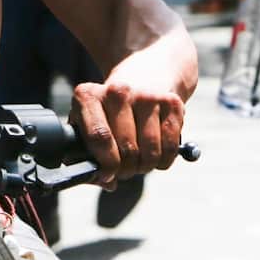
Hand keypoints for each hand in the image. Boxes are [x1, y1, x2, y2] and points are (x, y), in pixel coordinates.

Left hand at [70, 78, 185, 188]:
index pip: (99, 137)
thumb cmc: (108, 111)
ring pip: (149, 151)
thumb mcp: (88, 123)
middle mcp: (117, 91)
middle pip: (126, 148)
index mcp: (88, 95)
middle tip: (123, 172)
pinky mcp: (171, 102)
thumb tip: (106, 183)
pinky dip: (164, 160)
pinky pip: (170, 147)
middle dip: (125, 170)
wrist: (143, 76)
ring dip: (145, 167)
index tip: (108, 177)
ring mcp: (146, 95)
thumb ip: (88, 155)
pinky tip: (155, 155)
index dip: (106, 165)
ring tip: (138, 162)